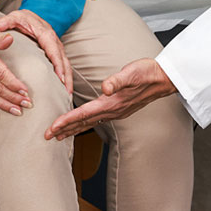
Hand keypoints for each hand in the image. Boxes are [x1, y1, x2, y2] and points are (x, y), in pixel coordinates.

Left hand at [0, 9, 72, 95]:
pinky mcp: (54, 51)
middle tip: (66, 93)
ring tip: (67, 96)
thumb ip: (6, 22)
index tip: (60, 78)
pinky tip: (64, 89)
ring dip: (68, 79)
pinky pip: (62, 64)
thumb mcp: (13, 17)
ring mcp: (56, 46)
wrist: (28, 15)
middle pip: (63, 59)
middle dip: (66, 76)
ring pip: (65, 63)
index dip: (58, 64)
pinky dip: (65, 77)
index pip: (54, 50)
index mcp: (45, 33)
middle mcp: (53, 40)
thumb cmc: (21, 18)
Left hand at [44, 58, 176, 139]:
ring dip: (73, 129)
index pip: (83, 114)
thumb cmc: (146, 73)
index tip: (52, 128)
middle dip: (65, 130)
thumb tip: (105, 87)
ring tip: (60, 135)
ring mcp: (116, 112)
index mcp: (111, 103)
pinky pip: (96, 120)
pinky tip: (81, 123)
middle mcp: (112, 111)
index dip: (66, 121)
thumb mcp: (131, 73)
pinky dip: (85, 123)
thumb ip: (117, 80)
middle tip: (48, 137)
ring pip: (89, 123)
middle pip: (83, 123)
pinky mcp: (118, 109)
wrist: (162, 78)